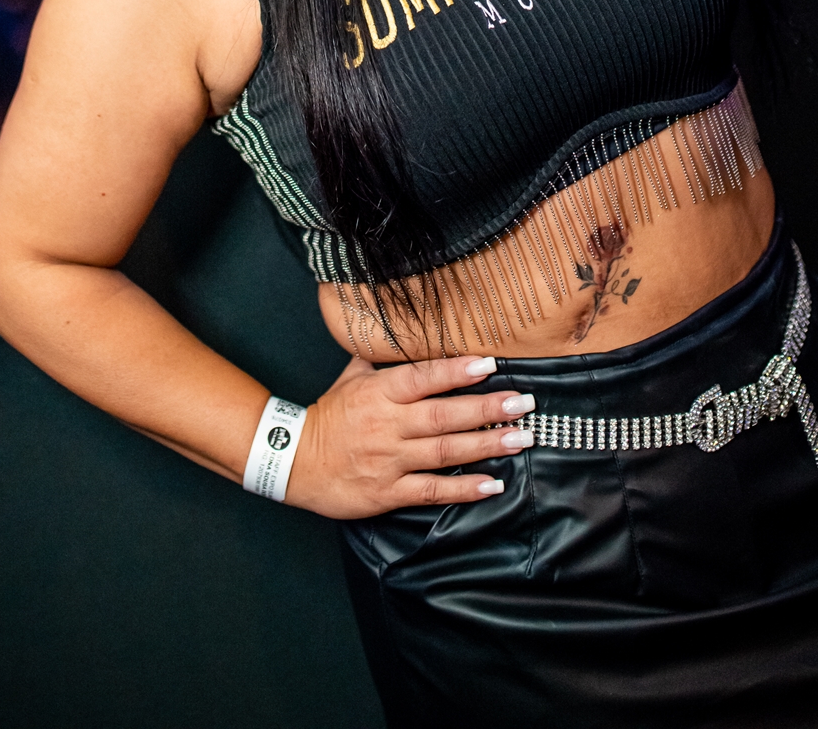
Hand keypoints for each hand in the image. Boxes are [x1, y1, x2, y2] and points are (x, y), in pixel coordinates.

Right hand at [285, 353, 533, 519]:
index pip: (423, 377)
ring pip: (445, 451)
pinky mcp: (389, 492)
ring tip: (520, 438)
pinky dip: (463, 488)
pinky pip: (432, 490)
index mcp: (380, 392)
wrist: (294, 460)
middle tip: (524, 404)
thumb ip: (383, 356)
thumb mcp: (352, 376)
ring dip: (486, 444)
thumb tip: (407, 326)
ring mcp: (390, 460)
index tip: (490, 364)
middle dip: (488, 409)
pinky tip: (492, 483)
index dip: (456, 371)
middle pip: (444, 416)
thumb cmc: (330, 414)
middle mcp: (388, 425)